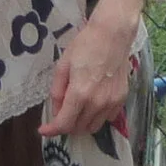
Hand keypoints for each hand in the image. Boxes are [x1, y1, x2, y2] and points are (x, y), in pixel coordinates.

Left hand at [41, 12, 136, 138]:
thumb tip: (56, 111)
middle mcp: (97, 103)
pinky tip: (92, 104)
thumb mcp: (63, 66)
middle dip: (65, 126)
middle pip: (78, 128)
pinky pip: (106, 119)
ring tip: (76, 110)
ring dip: (81, 124)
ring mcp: (112, 103)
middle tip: (60, 114)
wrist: (113, 35)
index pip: (64, 124)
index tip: (44, 130)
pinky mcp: (122, 99)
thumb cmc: (85, 46)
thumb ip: (58, 92)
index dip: (52, 130)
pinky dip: (96, 117)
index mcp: (80, 93)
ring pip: (93, 127)